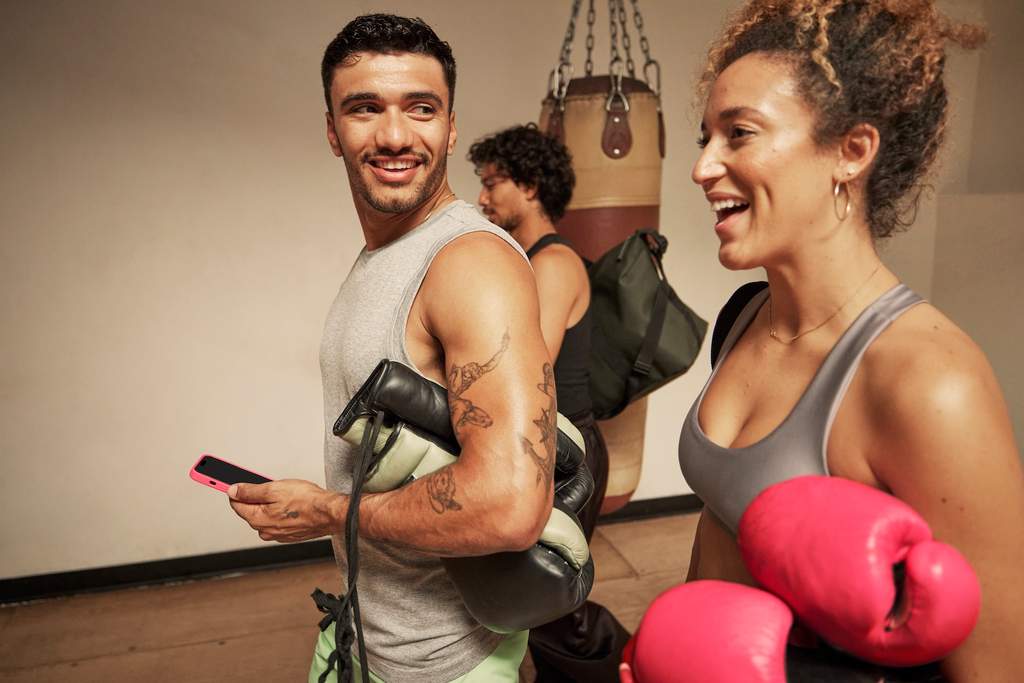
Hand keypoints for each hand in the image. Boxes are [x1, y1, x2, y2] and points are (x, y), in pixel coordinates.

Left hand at [227, 479, 346, 542]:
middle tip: (266, 484)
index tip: (222, 482)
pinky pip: (276, 522)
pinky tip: (290, 504)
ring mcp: (277, 534)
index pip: (236, 504)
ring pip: (264, 516)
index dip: (233, 490)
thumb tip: (233, 490)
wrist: (329, 513)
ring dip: (268, 505)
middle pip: (250, 510)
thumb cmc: (307, 501)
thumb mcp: (274, 488)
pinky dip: (278, 512)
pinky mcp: (288, 534)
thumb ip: (250, 490)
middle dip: (254, 496)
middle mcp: (264, 530)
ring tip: (283, 493)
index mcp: (257, 518)